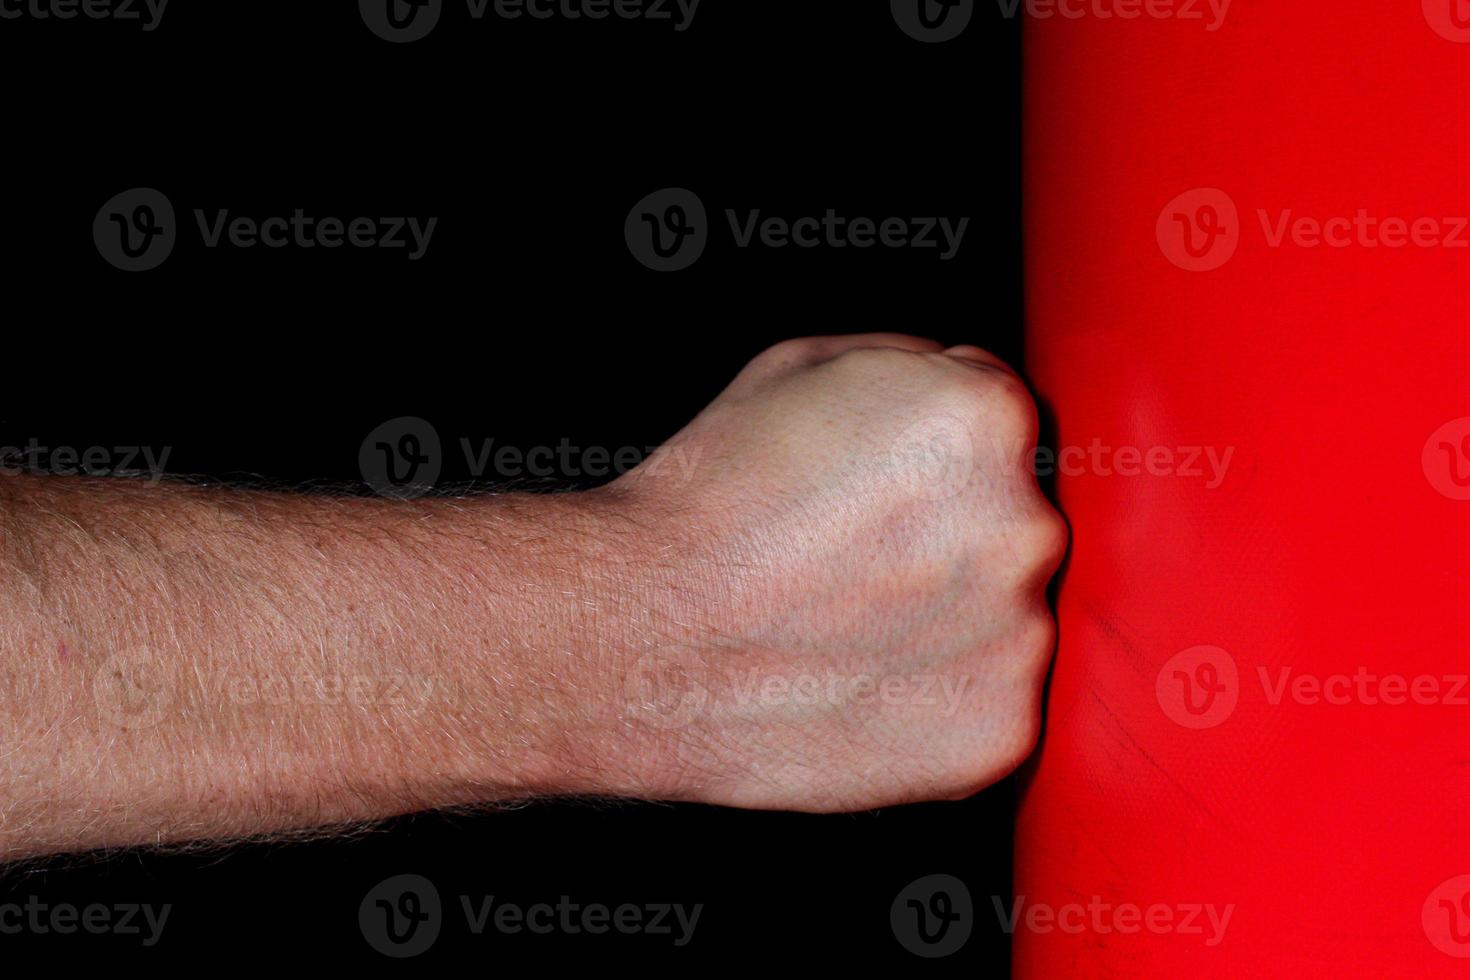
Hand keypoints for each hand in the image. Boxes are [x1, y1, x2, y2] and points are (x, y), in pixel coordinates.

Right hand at [604, 334, 1067, 810]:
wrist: (636, 636)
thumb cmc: (703, 506)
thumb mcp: (798, 369)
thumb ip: (910, 366)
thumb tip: (954, 386)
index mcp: (985, 420)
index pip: (1004, 423)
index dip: (935, 457)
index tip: (883, 492)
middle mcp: (1026, 524)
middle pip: (1016, 521)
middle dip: (953, 539)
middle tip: (862, 565)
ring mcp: (1020, 637)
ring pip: (1009, 616)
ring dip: (953, 620)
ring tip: (851, 632)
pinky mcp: (1000, 731)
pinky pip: (994, 702)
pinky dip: (942, 699)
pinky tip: (865, 686)